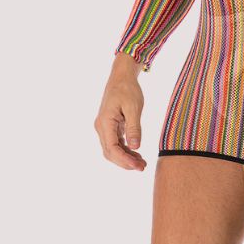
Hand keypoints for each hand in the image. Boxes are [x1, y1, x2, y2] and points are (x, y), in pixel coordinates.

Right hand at [94, 54, 147, 170]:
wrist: (121, 76)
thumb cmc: (128, 88)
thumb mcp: (134, 107)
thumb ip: (134, 127)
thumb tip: (135, 147)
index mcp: (105, 122)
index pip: (111, 148)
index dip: (124, 160)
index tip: (137, 166)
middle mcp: (101, 127)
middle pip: (110, 152)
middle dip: (125, 162)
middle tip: (142, 168)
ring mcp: (104, 127)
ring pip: (112, 149)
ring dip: (125, 158)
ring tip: (141, 163)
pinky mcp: (110, 126)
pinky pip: (115, 142)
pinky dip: (125, 150)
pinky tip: (136, 153)